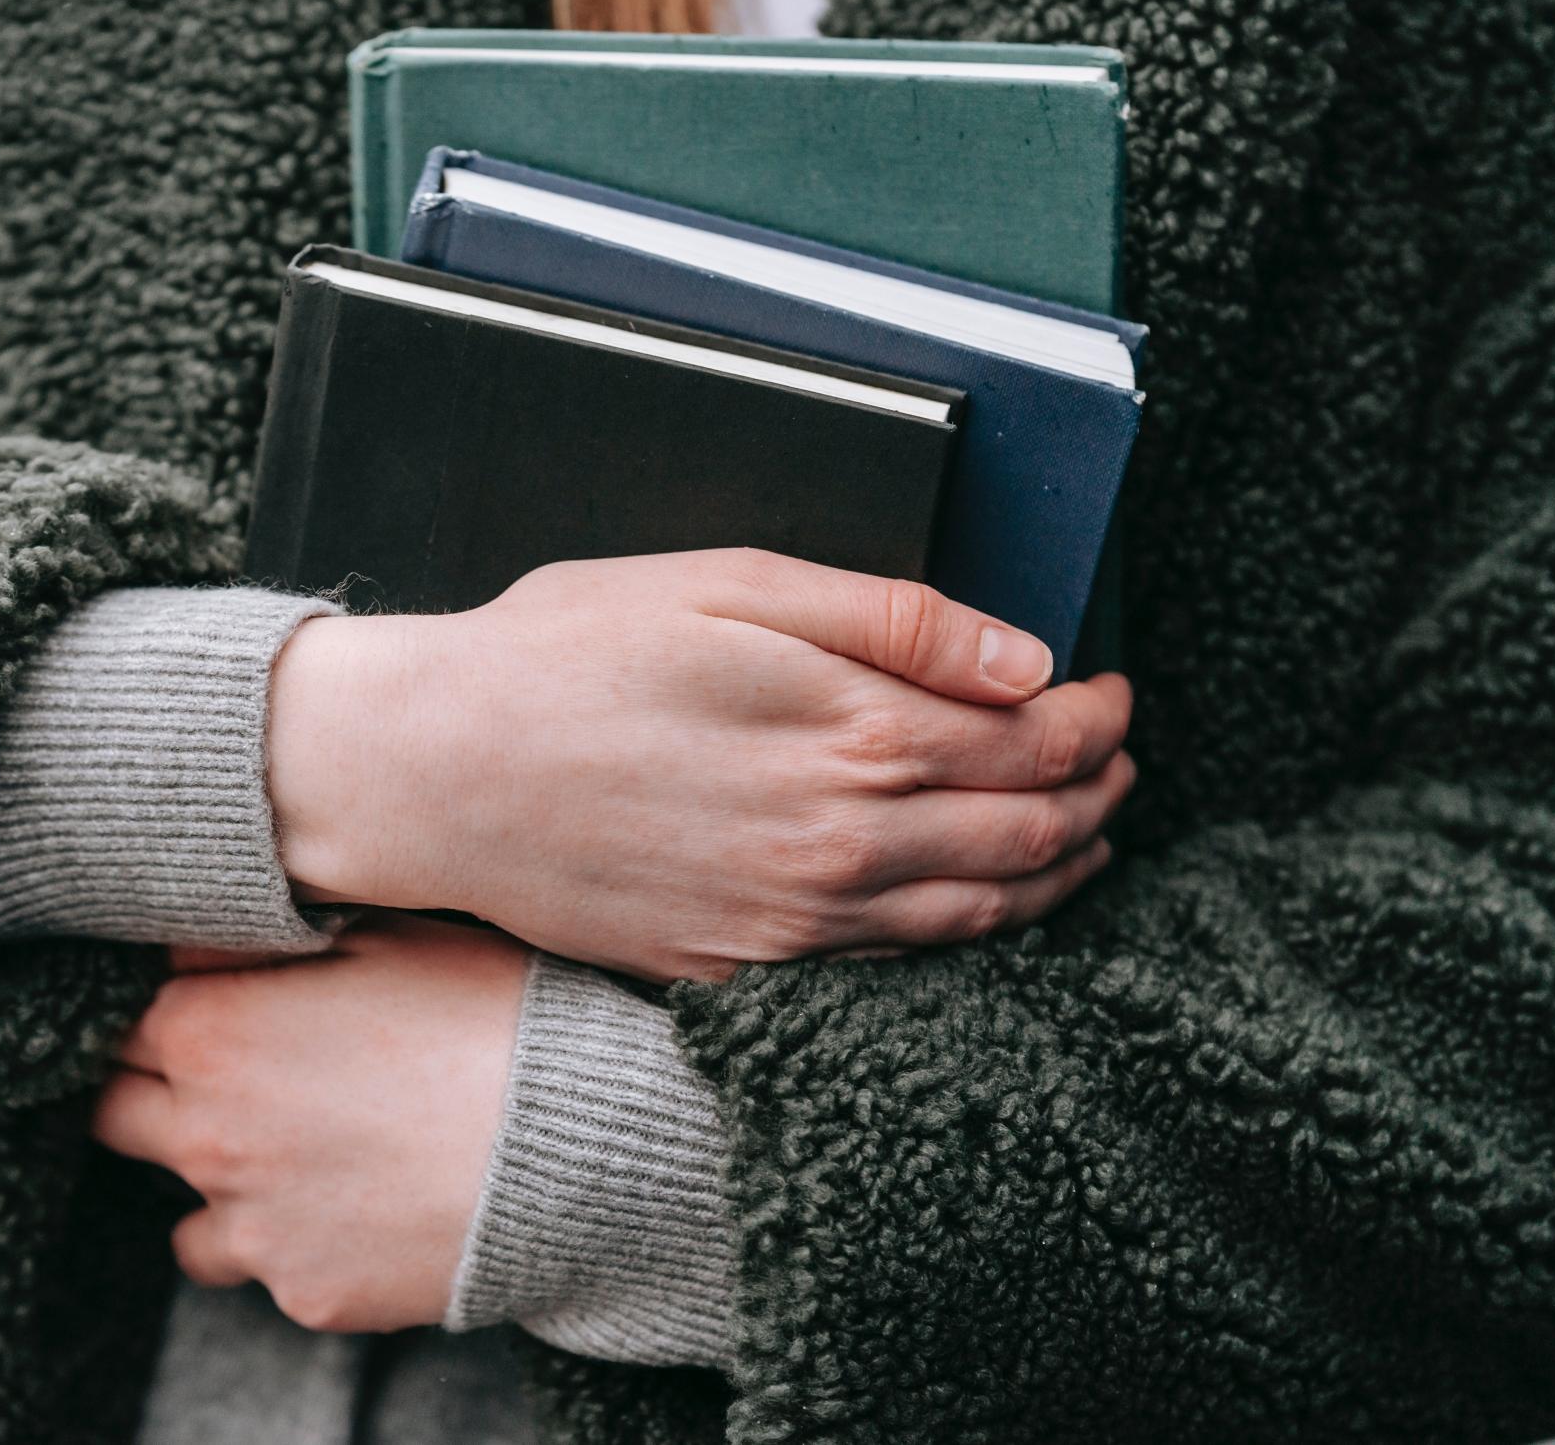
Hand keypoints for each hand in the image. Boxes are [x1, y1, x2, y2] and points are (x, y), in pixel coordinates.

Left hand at [90, 917, 525, 1333]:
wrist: (571, 1147)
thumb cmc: (485, 1015)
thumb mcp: (378, 933)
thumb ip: (265, 935)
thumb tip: (197, 933)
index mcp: (210, 1032)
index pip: (119, 1019)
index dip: (157, 1008)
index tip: (196, 1005)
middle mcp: (205, 1135)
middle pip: (116, 1114)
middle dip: (152, 1091)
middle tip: (227, 1076)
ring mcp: (252, 1227)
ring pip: (185, 1215)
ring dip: (219, 1185)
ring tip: (299, 1156)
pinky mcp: (306, 1292)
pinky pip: (271, 1270)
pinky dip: (300, 1244)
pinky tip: (365, 1207)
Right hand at [268, 549, 1134, 980]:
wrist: (436, 772)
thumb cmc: (565, 657)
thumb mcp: (729, 587)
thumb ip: (889, 618)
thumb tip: (1021, 654)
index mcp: (850, 733)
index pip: (1034, 739)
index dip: (1097, 716)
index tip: (1113, 692)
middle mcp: (841, 843)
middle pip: (1028, 833)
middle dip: (1096, 793)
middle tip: (1119, 760)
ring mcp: (795, 920)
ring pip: (979, 914)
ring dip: (1055, 871)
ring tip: (1083, 832)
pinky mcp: (746, 968)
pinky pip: (898, 966)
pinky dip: (970, 935)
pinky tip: (979, 904)